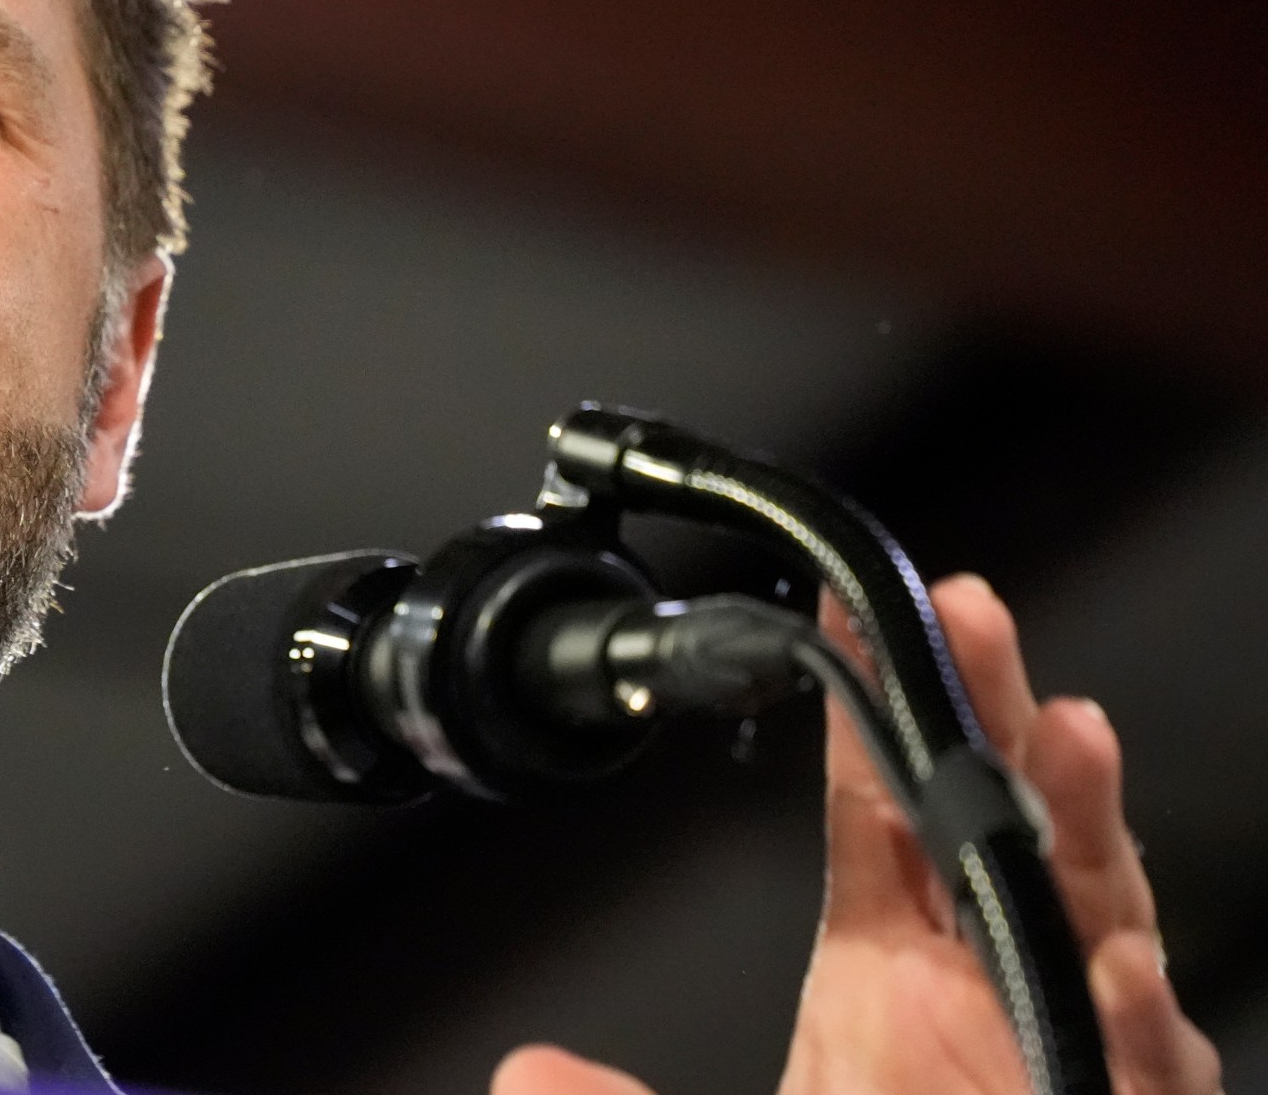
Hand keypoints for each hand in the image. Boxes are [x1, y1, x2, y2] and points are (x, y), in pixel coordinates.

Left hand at [489, 575, 1219, 1094]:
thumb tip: (528, 1070)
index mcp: (883, 981)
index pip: (879, 815)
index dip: (871, 714)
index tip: (853, 617)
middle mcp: (980, 994)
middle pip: (994, 825)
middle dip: (990, 719)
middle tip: (968, 617)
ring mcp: (1059, 1049)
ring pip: (1088, 919)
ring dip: (1083, 828)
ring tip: (1066, 734)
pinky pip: (1138, 1066)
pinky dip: (1133, 1016)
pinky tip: (1115, 956)